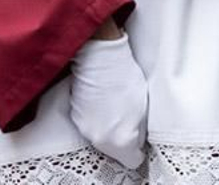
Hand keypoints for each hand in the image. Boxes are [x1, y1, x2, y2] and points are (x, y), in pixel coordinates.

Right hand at [68, 34, 147, 168]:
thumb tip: (137, 138)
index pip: (132, 160)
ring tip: (114, 105)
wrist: (100, 58)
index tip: (139, 141)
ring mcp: (85, 127)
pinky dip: (95, 116)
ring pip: (100, 136)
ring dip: (107, 126)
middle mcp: (100, 139)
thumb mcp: (144, 107)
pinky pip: (89, 124)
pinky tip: (102, 100)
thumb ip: (140, 130)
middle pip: (114, 150)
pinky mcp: (75, 115)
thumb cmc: (123, 78)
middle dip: (121, 137)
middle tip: (128, 118)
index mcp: (120, 140)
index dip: (138, 150)